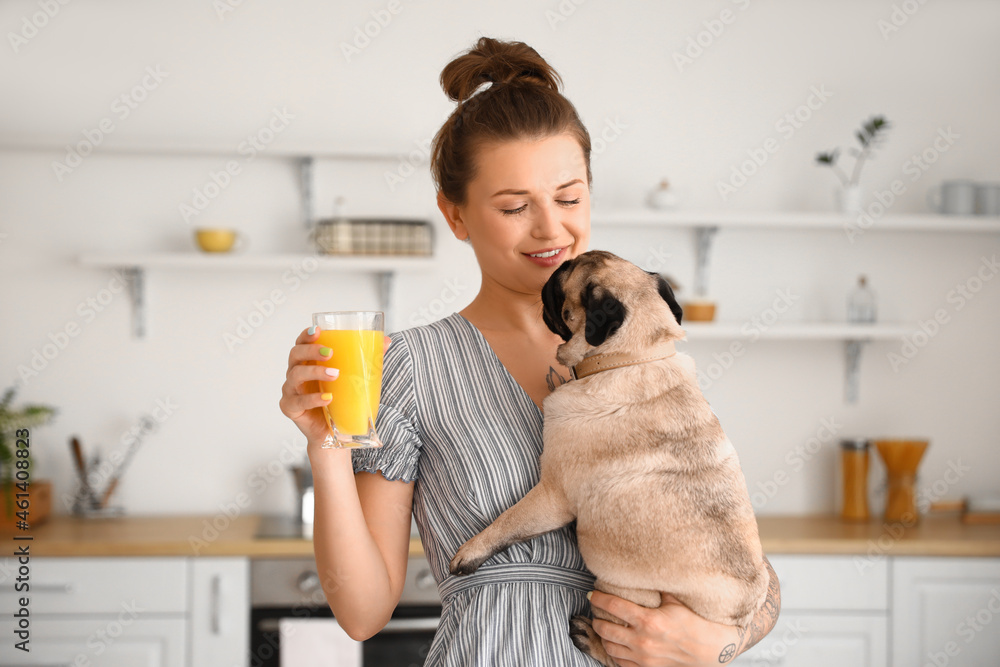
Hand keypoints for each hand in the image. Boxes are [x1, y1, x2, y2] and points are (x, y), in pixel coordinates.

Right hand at [278, 326, 390, 453]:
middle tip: (330, 352)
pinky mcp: (290, 408)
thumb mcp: (354, 378)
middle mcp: (295, 373)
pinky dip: (313, 399)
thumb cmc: (341, 400)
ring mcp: (291, 391)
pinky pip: (298, 402)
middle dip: (311, 351)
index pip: (301, 343)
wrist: (334, 433)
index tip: (317, 330)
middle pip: (295, 355)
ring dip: (315, 372)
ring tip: (335, 374)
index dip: (306, 335)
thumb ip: (367, 359)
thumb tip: (387, 341)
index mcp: (307, 362)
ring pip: (295, 376)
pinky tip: (327, 398)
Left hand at [588, 591, 742, 666]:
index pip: (613, 606)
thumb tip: (644, 569)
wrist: (710, 651)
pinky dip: (614, 653)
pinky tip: (616, 644)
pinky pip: (620, 663)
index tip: (592, 595)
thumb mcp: (676, 601)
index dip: (598, 599)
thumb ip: (658, 587)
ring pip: (609, 647)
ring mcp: (643, 658)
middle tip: (597, 612)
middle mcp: (642, 640)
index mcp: (648, 620)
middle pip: (605, 629)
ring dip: (603, 637)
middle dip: (596, 619)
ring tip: (604, 627)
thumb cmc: (695, 623)